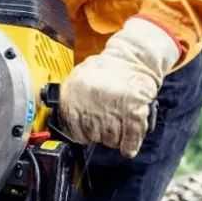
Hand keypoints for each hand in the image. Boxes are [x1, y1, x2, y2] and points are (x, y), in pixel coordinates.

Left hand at [59, 17, 179, 156]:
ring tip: (119, 125)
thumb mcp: (80, 77)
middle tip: (106, 125)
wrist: (134, 57)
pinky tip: (128, 142)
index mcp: (73, 93)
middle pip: (93, 136)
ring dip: (115, 138)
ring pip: (111, 140)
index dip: (81, 134)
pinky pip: (129, 139)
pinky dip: (129, 144)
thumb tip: (67, 124)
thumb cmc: (108, 67)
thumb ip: (72, 100)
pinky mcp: (133, 112)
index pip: (72, 130)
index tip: (86, 133)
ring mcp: (113, 107)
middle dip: (100, 134)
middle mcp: (91, 101)